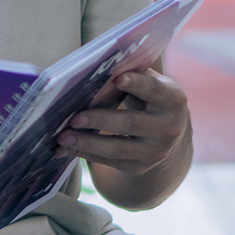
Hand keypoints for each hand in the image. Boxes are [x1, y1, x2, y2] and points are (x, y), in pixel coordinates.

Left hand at [53, 69, 192, 208]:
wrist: (168, 133)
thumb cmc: (147, 96)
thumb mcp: (147, 82)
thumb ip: (127, 73)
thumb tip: (91, 68)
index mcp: (172, 99)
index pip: (153, 90)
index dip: (137, 84)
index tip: (117, 79)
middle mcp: (169, 128)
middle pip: (130, 123)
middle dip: (100, 120)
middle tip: (74, 117)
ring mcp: (155, 151)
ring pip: (117, 147)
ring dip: (87, 142)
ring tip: (62, 136)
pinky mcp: (139, 166)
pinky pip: (109, 161)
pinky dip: (84, 153)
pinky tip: (63, 147)